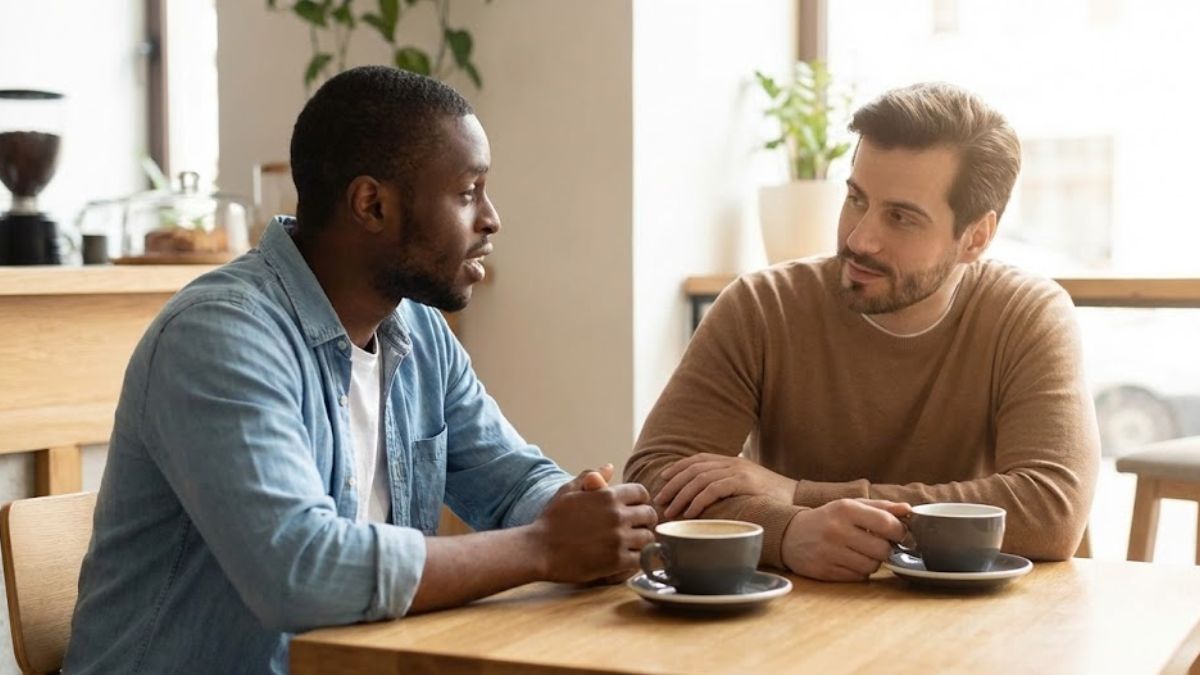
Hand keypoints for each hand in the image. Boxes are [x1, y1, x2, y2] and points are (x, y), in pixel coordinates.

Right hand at [532, 466, 657, 583]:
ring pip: (648, 538)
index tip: (634, 510)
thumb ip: (590, 477)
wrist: (539, 549)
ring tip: (632, 545)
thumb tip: (609, 467)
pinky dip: (638, 559)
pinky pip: (641, 559)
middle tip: (636, 529)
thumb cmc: (551, 520)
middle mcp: (618, 515)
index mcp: (608, 495)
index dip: (640, 500)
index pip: (641, 492)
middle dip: (645, 521)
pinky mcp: (617, 561)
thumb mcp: (568, 491)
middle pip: (650, 515)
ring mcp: (619, 539)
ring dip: (642, 541)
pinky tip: (627, 559)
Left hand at [654, 453, 797, 518]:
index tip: (662, 481)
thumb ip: (727, 487)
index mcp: (730, 461)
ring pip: (699, 478)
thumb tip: (703, 501)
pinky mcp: (744, 483)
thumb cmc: (771, 498)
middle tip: (660, 501)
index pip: (697, 459)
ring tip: (671, 510)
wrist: (798, 498)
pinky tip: (690, 512)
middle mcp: (732, 462)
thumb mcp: (746, 487)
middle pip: (693, 468)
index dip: (677, 468)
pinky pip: (713, 489)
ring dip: (681, 495)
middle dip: (673, 484)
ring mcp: (738, 471)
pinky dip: (698, 500)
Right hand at [780, 498, 910, 581]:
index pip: (887, 524)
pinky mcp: (824, 571)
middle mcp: (836, 530)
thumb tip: (908, 510)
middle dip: (886, 549)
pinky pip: (857, 577)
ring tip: (861, 552)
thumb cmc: (827, 519)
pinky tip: (849, 561)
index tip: (902, 535)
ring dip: (872, 562)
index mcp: (845, 509)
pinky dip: (859, 572)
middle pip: (882, 550)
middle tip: (879, 545)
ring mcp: (829, 552)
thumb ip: (881, 507)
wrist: (790, 534)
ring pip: (871, 567)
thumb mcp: (850, 506)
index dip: (901, 532)